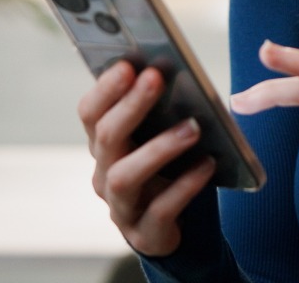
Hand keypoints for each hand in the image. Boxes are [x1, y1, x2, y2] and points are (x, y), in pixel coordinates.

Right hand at [77, 62, 216, 256]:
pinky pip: (160, 210)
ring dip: (157, 148)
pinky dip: (184, 186)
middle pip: (106, 137)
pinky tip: (207, 165)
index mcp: (106, 146)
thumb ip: (162, 113)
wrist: (180, 229)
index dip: (105, 88)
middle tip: (155, 78)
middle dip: (130, 105)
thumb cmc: (170, 172)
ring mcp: (121, 207)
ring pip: (124, 176)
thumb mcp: (161, 139)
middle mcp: (105, 174)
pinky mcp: (144, 234)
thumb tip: (176, 72)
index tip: (128, 63)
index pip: (90, 113)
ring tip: (192, 127)